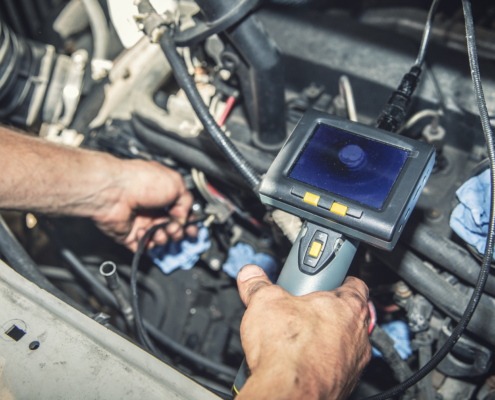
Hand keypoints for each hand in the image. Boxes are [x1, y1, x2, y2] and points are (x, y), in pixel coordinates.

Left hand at [93, 159, 197, 251]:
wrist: (114, 191)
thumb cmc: (140, 181)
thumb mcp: (176, 184)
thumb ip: (187, 202)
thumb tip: (185, 218)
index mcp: (164, 194)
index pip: (182, 212)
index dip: (189, 221)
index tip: (193, 228)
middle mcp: (153, 208)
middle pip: (173, 228)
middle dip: (178, 231)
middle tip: (175, 228)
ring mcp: (142, 221)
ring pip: (161, 239)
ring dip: (164, 237)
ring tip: (160, 231)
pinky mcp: (130, 235)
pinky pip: (144, 246)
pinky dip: (148, 243)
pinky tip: (145, 233)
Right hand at [236, 265, 371, 399]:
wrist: (287, 395)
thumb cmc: (288, 351)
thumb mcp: (265, 302)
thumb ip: (258, 284)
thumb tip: (251, 276)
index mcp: (347, 307)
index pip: (354, 283)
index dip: (338, 279)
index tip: (324, 279)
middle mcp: (358, 335)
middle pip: (346, 314)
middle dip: (324, 310)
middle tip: (300, 308)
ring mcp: (353, 363)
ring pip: (341, 342)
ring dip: (323, 338)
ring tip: (295, 336)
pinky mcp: (342, 385)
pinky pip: (334, 366)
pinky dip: (318, 362)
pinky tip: (297, 360)